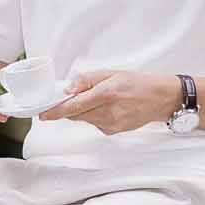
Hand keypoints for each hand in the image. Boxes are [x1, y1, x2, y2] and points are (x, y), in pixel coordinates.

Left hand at [39, 70, 180, 134]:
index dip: (56, 111)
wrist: (162, 99)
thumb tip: (68, 88)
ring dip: (83, 110)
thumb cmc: (139, 83)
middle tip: (71, 97)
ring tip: (100, 99)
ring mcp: (111, 124)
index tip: (43, 114)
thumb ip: (88, 80)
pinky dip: (95, 115)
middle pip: (76, 115)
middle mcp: (108, 112)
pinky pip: (95, 123)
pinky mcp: (113, 131)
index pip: (74, 106)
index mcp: (106, 94)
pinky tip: (109, 107)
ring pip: (85, 119)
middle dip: (69, 108)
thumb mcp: (112, 73)